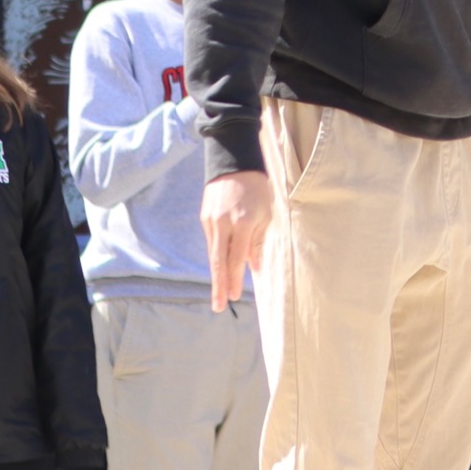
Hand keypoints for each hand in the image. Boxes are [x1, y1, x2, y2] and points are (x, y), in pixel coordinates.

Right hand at [202, 171, 273, 312]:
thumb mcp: (266, 212)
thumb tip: (254, 266)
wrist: (234, 162)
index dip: (235, 280)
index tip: (235, 298)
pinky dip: (215, 256)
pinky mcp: (204, 217)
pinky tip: (218, 269)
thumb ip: (258, 240)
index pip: (236, 258)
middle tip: (218, 307)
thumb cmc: (258, 188)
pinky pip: (211, 241)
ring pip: (213, 253)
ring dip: (216, 275)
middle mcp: (223, 224)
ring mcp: (211, 220)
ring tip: (218, 293)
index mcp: (242, 223)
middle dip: (219, 286)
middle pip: (219, 262)